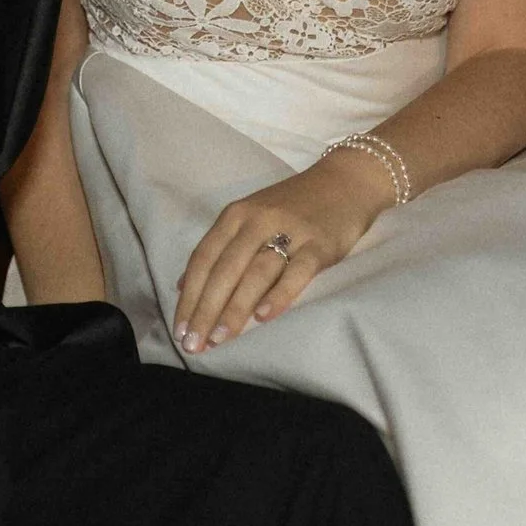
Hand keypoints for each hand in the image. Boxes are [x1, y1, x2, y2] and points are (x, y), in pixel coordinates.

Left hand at [174, 148, 394, 353]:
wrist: (345, 181)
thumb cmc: (292, 207)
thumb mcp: (249, 217)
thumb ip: (219, 248)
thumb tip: (182, 286)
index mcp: (235, 216)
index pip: (204, 259)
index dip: (189, 296)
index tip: (179, 331)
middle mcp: (257, 221)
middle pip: (225, 269)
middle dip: (206, 309)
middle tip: (194, 344)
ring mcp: (290, 231)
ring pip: (256, 273)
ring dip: (235, 308)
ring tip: (221, 338)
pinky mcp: (320, 244)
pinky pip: (297, 271)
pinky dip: (279, 294)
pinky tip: (264, 317)